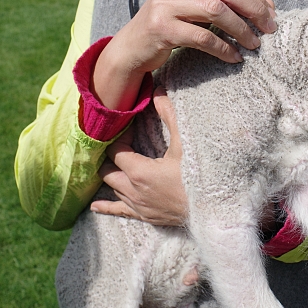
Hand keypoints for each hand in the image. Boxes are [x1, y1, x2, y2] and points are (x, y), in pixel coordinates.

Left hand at [91, 90, 187, 225]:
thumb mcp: (184, 144)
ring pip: (112, 188)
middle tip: (123, 145)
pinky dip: (106, 207)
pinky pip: (119, 212)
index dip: (121, 138)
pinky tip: (94, 207)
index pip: (116, 151)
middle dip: (111, 157)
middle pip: (107, 171)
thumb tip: (157, 91)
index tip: (131, 130)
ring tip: (110, 165)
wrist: (213, 208)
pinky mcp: (145, 216)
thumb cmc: (199, 175)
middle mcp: (133, 190)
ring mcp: (138, 205)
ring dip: (111, 175)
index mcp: (139, 172)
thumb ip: (169, 116)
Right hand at [92, 0, 276, 110]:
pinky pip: (203, 37)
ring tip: (253, 44)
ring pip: (217, 11)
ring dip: (241, 30)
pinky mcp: (161, 28)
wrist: (131, 47)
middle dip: (253, 10)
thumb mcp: (195, 8)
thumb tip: (269, 6)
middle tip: (268, 30)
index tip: (271, 16)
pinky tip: (234, 57)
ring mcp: (165, 4)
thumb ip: (225, 2)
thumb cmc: (170, 26)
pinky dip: (223, 48)